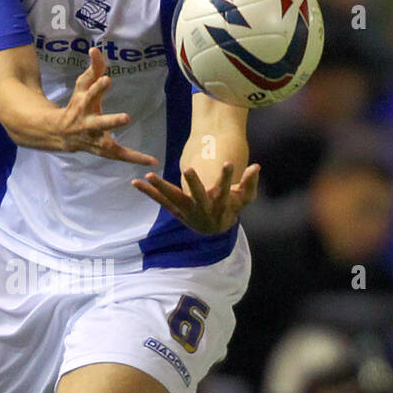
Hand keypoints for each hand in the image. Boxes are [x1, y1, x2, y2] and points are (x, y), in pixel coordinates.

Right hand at [52, 47, 158, 166]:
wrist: (61, 133)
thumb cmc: (77, 105)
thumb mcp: (83, 86)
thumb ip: (93, 69)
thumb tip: (95, 49)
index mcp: (83, 105)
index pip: (90, 94)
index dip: (97, 87)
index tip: (107, 79)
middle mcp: (88, 124)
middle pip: (99, 124)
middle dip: (111, 121)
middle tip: (126, 118)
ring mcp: (95, 140)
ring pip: (109, 146)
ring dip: (125, 151)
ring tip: (146, 157)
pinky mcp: (103, 150)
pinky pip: (120, 156)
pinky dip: (135, 159)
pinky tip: (152, 162)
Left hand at [131, 161, 259, 234]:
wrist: (214, 229)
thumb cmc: (231, 209)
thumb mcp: (244, 198)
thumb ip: (249, 183)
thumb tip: (256, 166)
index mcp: (220, 205)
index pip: (225, 189)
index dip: (227, 177)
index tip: (229, 163)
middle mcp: (202, 209)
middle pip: (198, 196)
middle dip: (194, 183)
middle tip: (189, 168)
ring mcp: (186, 211)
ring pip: (174, 198)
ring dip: (161, 187)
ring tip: (149, 176)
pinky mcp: (175, 210)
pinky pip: (160, 200)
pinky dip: (148, 192)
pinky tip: (136, 182)